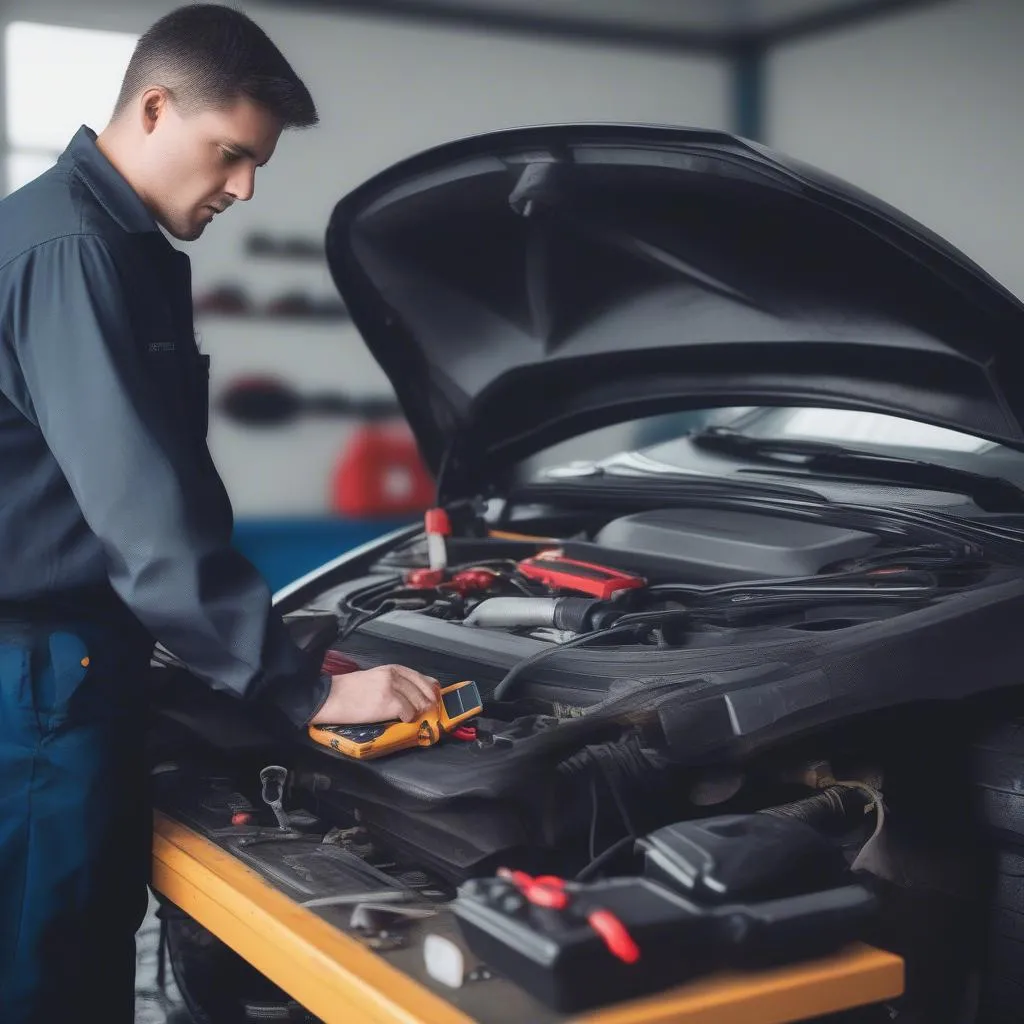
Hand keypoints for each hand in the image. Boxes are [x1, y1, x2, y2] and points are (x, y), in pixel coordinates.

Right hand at [310, 664, 439, 724]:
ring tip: (409, 716)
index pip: (420, 677)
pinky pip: (407, 712)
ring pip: (417, 702)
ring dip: (416, 712)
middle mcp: (394, 676)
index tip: (434, 698)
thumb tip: (414, 692)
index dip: (430, 689)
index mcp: (391, 669)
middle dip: (427, 703)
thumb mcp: (374, 678)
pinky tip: (399, 719)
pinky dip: (407, 718)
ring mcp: (392, 688)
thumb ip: (394, 682)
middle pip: (422, 691)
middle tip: (426, 712)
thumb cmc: (349, 690)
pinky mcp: (389, 702)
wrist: (331, 697)